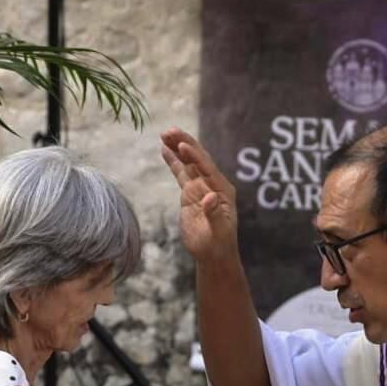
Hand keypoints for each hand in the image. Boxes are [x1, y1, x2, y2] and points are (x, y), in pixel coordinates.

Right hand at [161, 128, 239, 266]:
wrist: (214, 255)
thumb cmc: (219, 245)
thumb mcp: (218, 231)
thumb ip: (214, 214)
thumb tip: (209, 197)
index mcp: (222, 190)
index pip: (207, 168)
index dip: (195, 156)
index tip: (183, 145)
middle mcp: (213, 184)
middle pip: (198, 159)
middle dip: (185, 144)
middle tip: (169, 130)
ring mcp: (201, 187)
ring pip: (188, 163)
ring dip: (177, 148)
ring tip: (164, 133)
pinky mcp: (190, 193)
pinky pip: (181, 172)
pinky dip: (173, 160)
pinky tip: (165, 149)